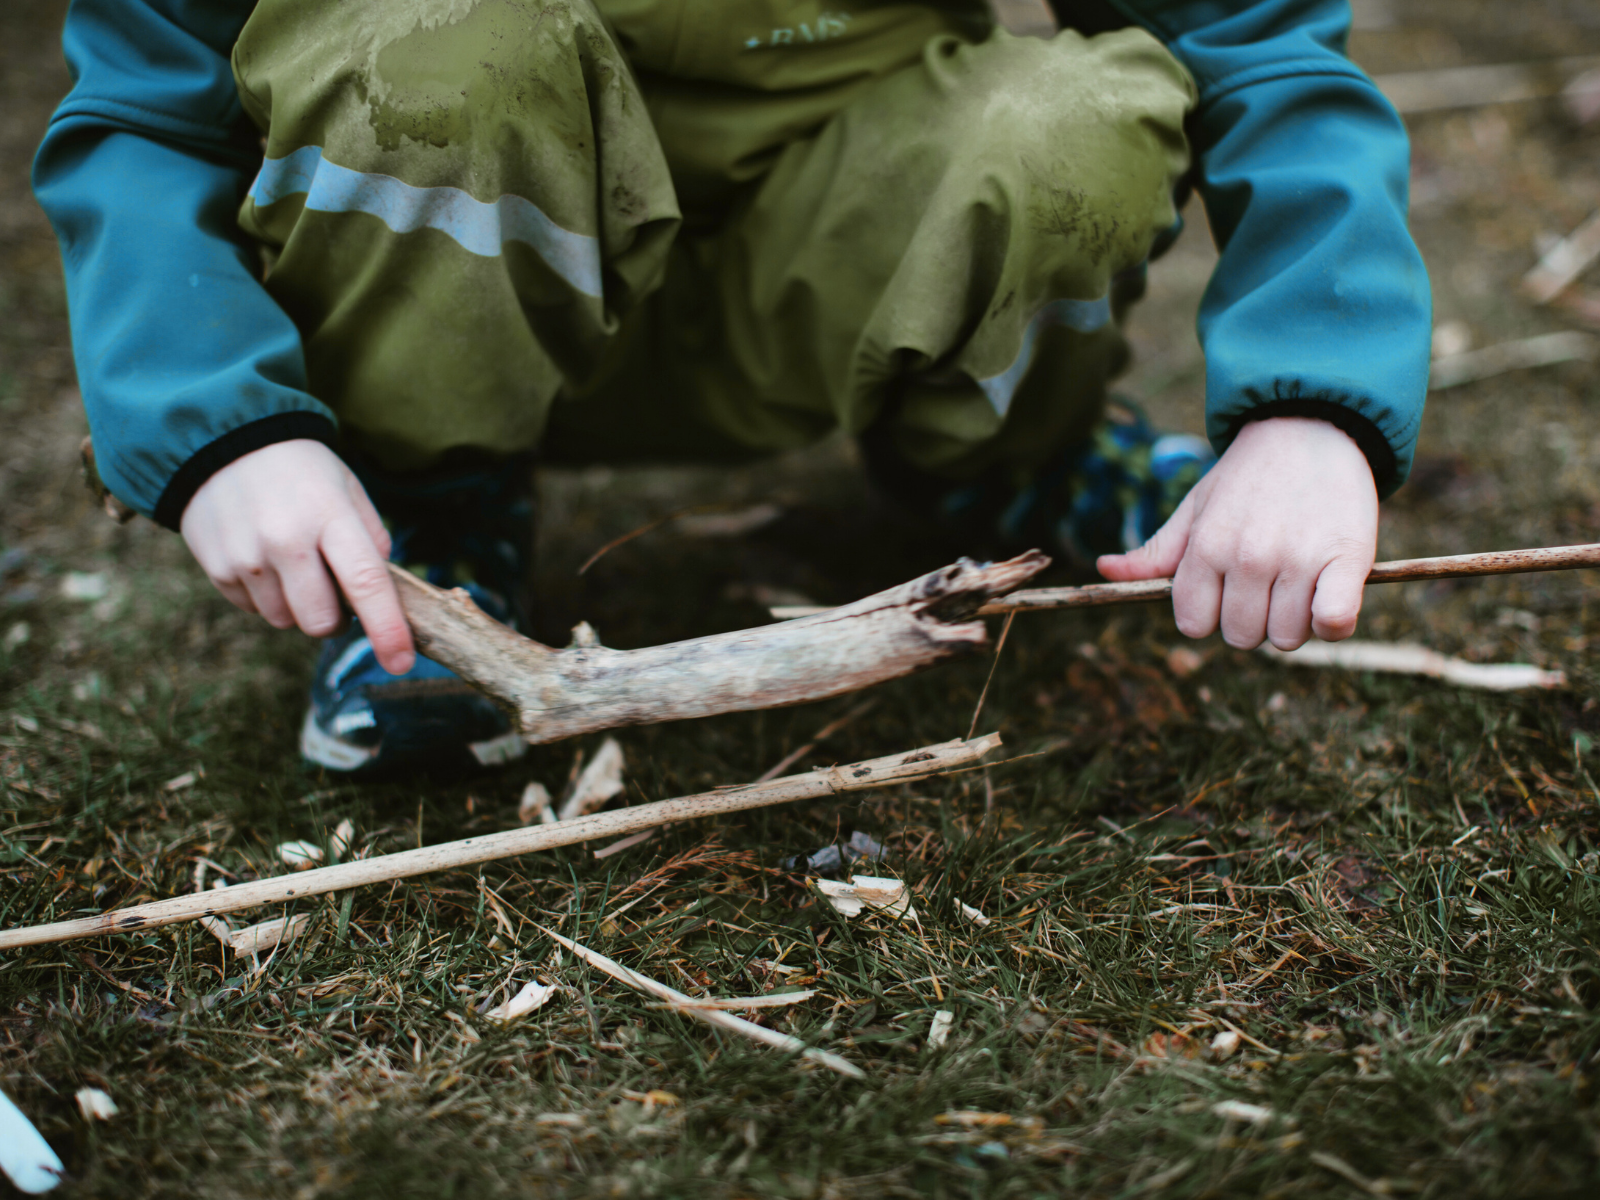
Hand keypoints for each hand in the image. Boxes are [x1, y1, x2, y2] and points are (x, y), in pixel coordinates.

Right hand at [180, 439, 415, 673]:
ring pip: (287, 621)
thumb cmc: (299, 470)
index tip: (400, 663)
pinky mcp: (217, 568)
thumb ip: (371, 538)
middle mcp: (286, 540)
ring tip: (292, 562)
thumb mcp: (346, 487)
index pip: (366, 583)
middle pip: (322, 621)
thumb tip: (383, 592)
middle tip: (333, 588)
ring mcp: (247, 557)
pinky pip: (254, 610)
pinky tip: (263, 557)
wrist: (218, 442)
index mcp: (330, 515)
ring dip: (298, 606)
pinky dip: (266, 596)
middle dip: (336, 619)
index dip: (387, 629)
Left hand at [1097, 416, 1377, 649]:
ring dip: (1294, 621)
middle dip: (1252, 620)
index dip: (1209, 614)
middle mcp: (1248, 557)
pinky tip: (1329, 598)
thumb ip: (1156, 550)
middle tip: (1267, 584)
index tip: (1226, 591)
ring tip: (1300, 583)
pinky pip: (1334, 623)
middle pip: (1240, 636)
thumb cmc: (1247, 477)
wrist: (1311, 428)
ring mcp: (1297, 560)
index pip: (1193, 624)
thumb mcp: (1196, 508)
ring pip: (1286, 638)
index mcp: (1206, 547)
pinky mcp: (1347, 559)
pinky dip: (1332, 622)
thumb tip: (1105, 568)